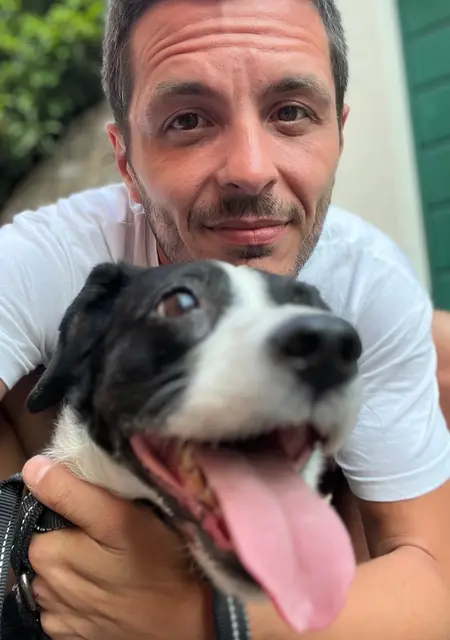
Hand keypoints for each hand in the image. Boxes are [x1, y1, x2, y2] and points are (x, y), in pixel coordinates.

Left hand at [22, 455, 208, 639]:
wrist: (186, 621)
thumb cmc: (160, 562)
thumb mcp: (121, 517)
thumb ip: (73, 493)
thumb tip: (35, 469)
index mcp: (52, 552)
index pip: (41, 513)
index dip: (67, 503)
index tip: (99, 505)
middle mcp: (47, 586)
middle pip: (44, 545)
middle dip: (67, 535)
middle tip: (106, 533)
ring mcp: (58, 615)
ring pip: (51, 576)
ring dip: (70, 566)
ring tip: (107, 562)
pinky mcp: (69, 635)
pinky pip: (59, 606)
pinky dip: (74, 595)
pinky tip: (103, 589)